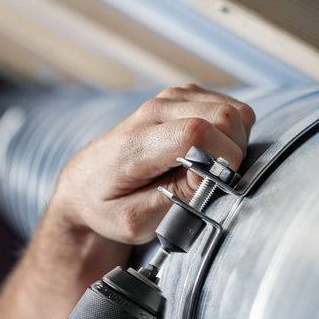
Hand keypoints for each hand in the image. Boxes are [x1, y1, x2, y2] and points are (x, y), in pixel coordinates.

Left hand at [49, 83, 255, 243]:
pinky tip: (208, 151)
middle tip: (216, 179)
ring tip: (211, 167)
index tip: (218, 182)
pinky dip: (228, 131)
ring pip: (230, 108)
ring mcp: (166, 100)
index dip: (222, 158)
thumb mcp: (135, 221)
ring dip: (233, 140)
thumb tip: (213, 174)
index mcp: (136, 145)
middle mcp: (151, 113)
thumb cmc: (108, 208)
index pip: (196, 133)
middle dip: (234, 151)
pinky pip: (225, 105)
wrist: (84, 186)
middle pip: (222, 115)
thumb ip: (175, 198)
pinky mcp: (179, 96)